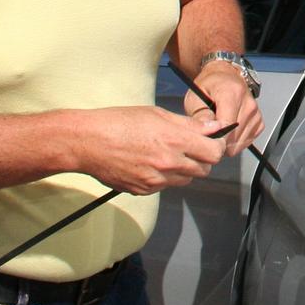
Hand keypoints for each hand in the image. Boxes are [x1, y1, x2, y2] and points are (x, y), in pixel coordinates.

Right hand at [77, 106, 227, 194]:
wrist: (88, 142)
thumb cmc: (119, 122)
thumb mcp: (157, 114)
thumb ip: (188, 124)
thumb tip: (213, 127)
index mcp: (174, 140)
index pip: (214, 152)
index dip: (215, 146)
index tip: (210, 141)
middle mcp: (168, 163)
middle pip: (204, 169)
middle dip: (201, 159)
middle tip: (190, 147)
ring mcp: (156, 180)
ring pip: (185, 180)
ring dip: (184, 169)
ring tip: (166, 154)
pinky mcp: (144, 190)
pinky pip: (164, 186)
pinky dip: (163, 177)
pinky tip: (149, 163)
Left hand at [189, 62, 264, 154]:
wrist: (224, 77)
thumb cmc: (209, 87)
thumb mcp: (195, 97)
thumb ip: (200, 115)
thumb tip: (206, 134)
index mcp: (232, 93)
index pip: (227, 126)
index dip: (214, 137)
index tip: (206, 138)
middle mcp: (249, 103)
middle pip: (234, 137)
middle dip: (219, 141)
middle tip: (209, 132)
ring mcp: (256, 113)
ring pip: (240, 142)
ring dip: (228, 142)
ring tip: (219, 129)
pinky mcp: (259, 122)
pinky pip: (246, 141)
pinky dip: (236, 141)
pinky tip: (228, 131)